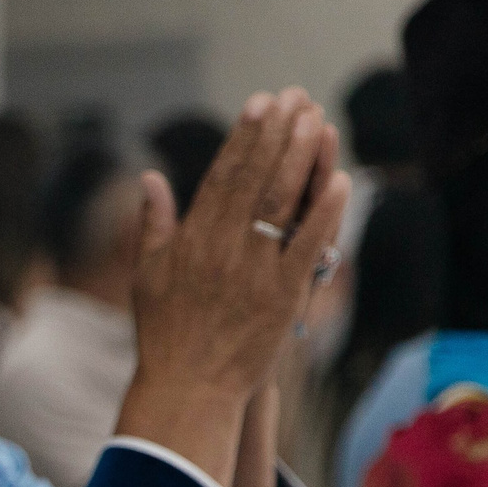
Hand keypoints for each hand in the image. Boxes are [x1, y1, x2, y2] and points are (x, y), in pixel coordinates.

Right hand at [130, 88, 350, 401]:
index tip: (261, 103)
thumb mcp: (147, 275)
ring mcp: (253, 271)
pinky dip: (324, 213)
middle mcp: (221, 249)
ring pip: (280, 203)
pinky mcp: (282, 297)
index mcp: (190, 240)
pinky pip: (308, 247)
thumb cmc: (165, 335)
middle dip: (277, 134)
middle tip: (297, 97)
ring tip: (317, 121)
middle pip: (254, 179)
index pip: (221, 175)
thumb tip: (150, 178)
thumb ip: (152, 223)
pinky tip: (340, 181)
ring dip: (301, 159)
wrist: (187, 389)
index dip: (244, 137)